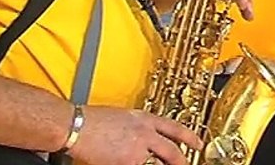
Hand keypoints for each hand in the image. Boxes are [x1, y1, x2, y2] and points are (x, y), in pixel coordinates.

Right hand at [67, 105, 201, 164]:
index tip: (198, 143)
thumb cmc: (90, 120)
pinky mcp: (127, 163)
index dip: (190, 136)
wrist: (76, 126)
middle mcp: (145, 133)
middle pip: (172, 150)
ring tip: (148, 163)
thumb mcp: (121, 116)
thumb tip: (142, 135)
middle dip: (181, 161)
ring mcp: (137, 149)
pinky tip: (129, 164)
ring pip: (156, 163)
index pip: (174, 128)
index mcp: (144, 118)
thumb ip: (135, 126)